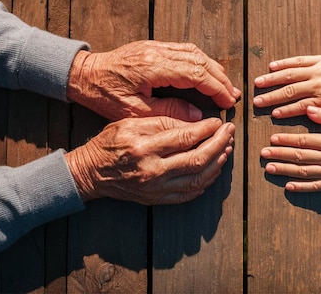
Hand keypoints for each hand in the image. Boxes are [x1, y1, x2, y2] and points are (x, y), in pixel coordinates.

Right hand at [65, 116, 234, 204]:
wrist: (90, 173)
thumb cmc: (109, 143)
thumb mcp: (130, 122)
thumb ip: (162, 120)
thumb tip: (195, 120)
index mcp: (143, 148)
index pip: (185, 138)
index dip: (207, 129)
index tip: (219, 121)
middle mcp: (152, 171)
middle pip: (197, 160)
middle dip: (219, 145)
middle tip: (230, 132)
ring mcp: (155, 189)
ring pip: (197, 179)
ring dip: (217, 163)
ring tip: (227, 148)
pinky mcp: (157, 200)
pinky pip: (189, 194)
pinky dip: (206, 181)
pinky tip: (214, 168)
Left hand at [67, 41, 240, 120]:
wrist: (83, 74)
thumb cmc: (104, 95)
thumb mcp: (134, 111)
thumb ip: (168, 111)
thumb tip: (196, 114)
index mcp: (154, 67)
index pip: (195, 74)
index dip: (216, 88)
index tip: (229, 102)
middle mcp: (157, 52)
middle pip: (199, 61)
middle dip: (220, 79)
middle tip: (233, 95)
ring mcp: (155, 46)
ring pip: (194, 53)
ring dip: (212, 69)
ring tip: (224, 86)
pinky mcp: (153, 46)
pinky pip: (184, 50)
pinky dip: (200, 62)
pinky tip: (206, 73)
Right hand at [253, 53, 320, 116]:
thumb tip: (308, 115)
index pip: (298, 106)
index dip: (283, 110)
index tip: (271, 114)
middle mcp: (317, 84)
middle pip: (289, 91)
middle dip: (271, 96)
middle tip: (256, 101)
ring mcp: (317, 70)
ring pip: (290, 74)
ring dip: (272, 79)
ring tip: (258, 83)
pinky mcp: (320, 59)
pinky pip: (299, 61)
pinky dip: (284, 63)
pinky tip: (272, 66)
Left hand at [261, 106, 320, 191]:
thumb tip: (309, 109)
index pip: (303, 141)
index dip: (286, 141)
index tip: (271, 139)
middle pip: (299, 157)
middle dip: (279, 155)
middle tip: (263, 154)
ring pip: (303, 172)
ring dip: (285, 171)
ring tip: (269, 169)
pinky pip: (317, 187)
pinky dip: (302, 188)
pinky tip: (289, 187)